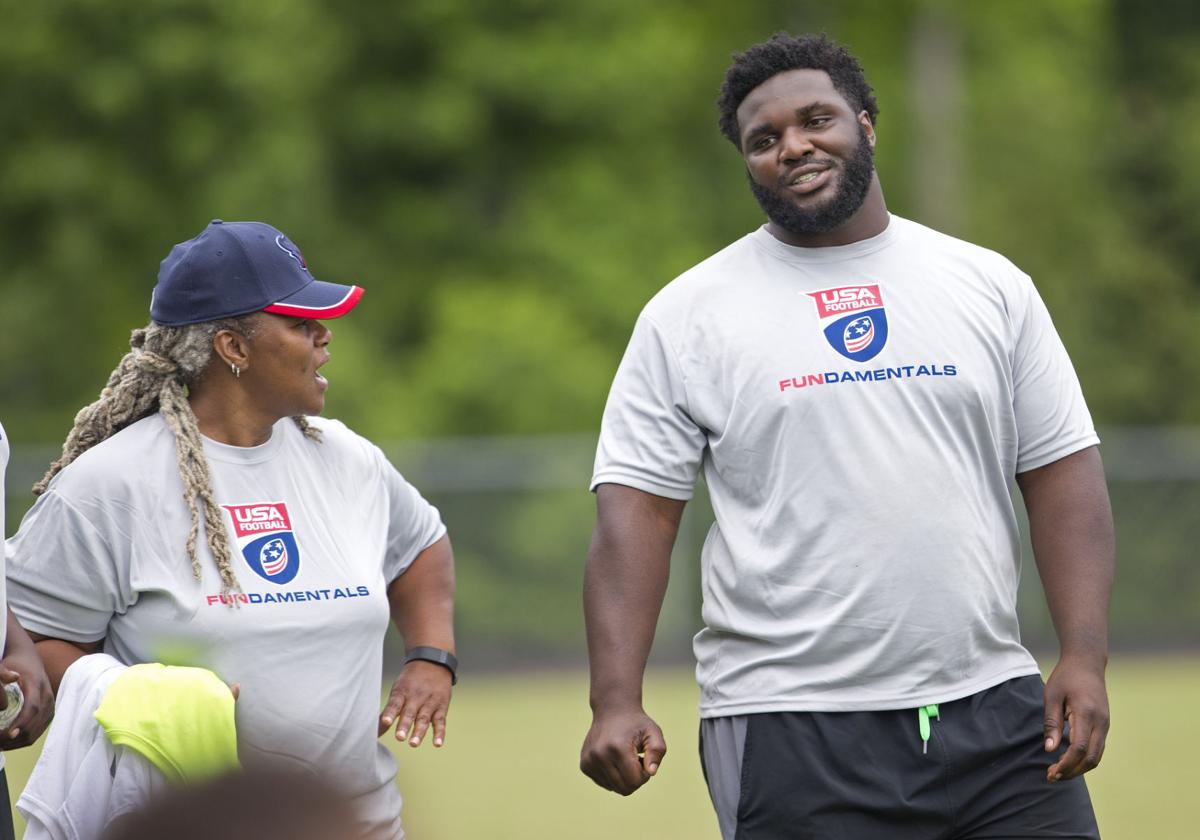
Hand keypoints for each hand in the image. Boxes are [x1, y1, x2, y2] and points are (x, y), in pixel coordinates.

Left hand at [0, 657, 53, 748]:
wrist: (31, 661)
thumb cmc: (15, 664)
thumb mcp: (5, 666)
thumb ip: (3, 674)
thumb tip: (9, 686)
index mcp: (37, 685)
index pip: (33, 708)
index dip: (22, 723)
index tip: (8, 734)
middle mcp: (47, 697)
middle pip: (34, 725)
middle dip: (14, 738)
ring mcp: (50, 706)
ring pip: (35, 733)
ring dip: (17, 743)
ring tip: (0, 744)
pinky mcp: (49, 713)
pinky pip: (37, 732)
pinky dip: (23, 739)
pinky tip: (9, 740)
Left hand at [378, 660, 451, 747]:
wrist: (433, 662)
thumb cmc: (410, 681)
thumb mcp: (398, 690)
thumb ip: (389, 711)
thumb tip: (374, 730)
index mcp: (402, 692)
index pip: (395, 703)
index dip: (390, 713)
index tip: (386, 722)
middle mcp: (416, 697)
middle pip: (410, 712)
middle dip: (404, 725)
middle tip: (399, 737)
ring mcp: (430, 702)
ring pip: (424, 717)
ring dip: (419, 731)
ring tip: (413, 743)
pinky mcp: (441, 707)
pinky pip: (440, 721)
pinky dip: (440, 733)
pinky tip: (437, 744)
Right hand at [580, 706, 665, 795]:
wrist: (612, 711)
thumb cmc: (636, 724)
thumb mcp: (653, 732)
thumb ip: (657, 751)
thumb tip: (651, 772)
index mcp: (617, 748)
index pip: (635, 781)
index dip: (645, 774)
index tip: (644, 759)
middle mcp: (599, 755)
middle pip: (624, 789)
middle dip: (635, 778)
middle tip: (636, 759)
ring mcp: (589, 761)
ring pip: (614, 788)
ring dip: (624, 777)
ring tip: (624, 758)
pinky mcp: (584, 766)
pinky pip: (605, 784)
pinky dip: (613, 776)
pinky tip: (614, 759)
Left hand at [1043, 655, 1108, 781]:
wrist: (1087, 663)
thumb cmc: (1065, 677)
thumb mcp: (1052, 696)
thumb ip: (1051, 723)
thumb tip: (1049, 749)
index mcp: (1086, 713)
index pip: (1079, 748)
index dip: (1066, 764)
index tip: (1051, 772)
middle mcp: (1101, 722)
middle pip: (1091, 758)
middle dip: (1072, 771)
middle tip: (1052, 776)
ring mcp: (1106, 724)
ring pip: (1097, 756)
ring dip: (1079, 767)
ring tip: (1058, 771)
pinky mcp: (1105, 725)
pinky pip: (1098, 748)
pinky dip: (1085, 759)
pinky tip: (1069, 760)